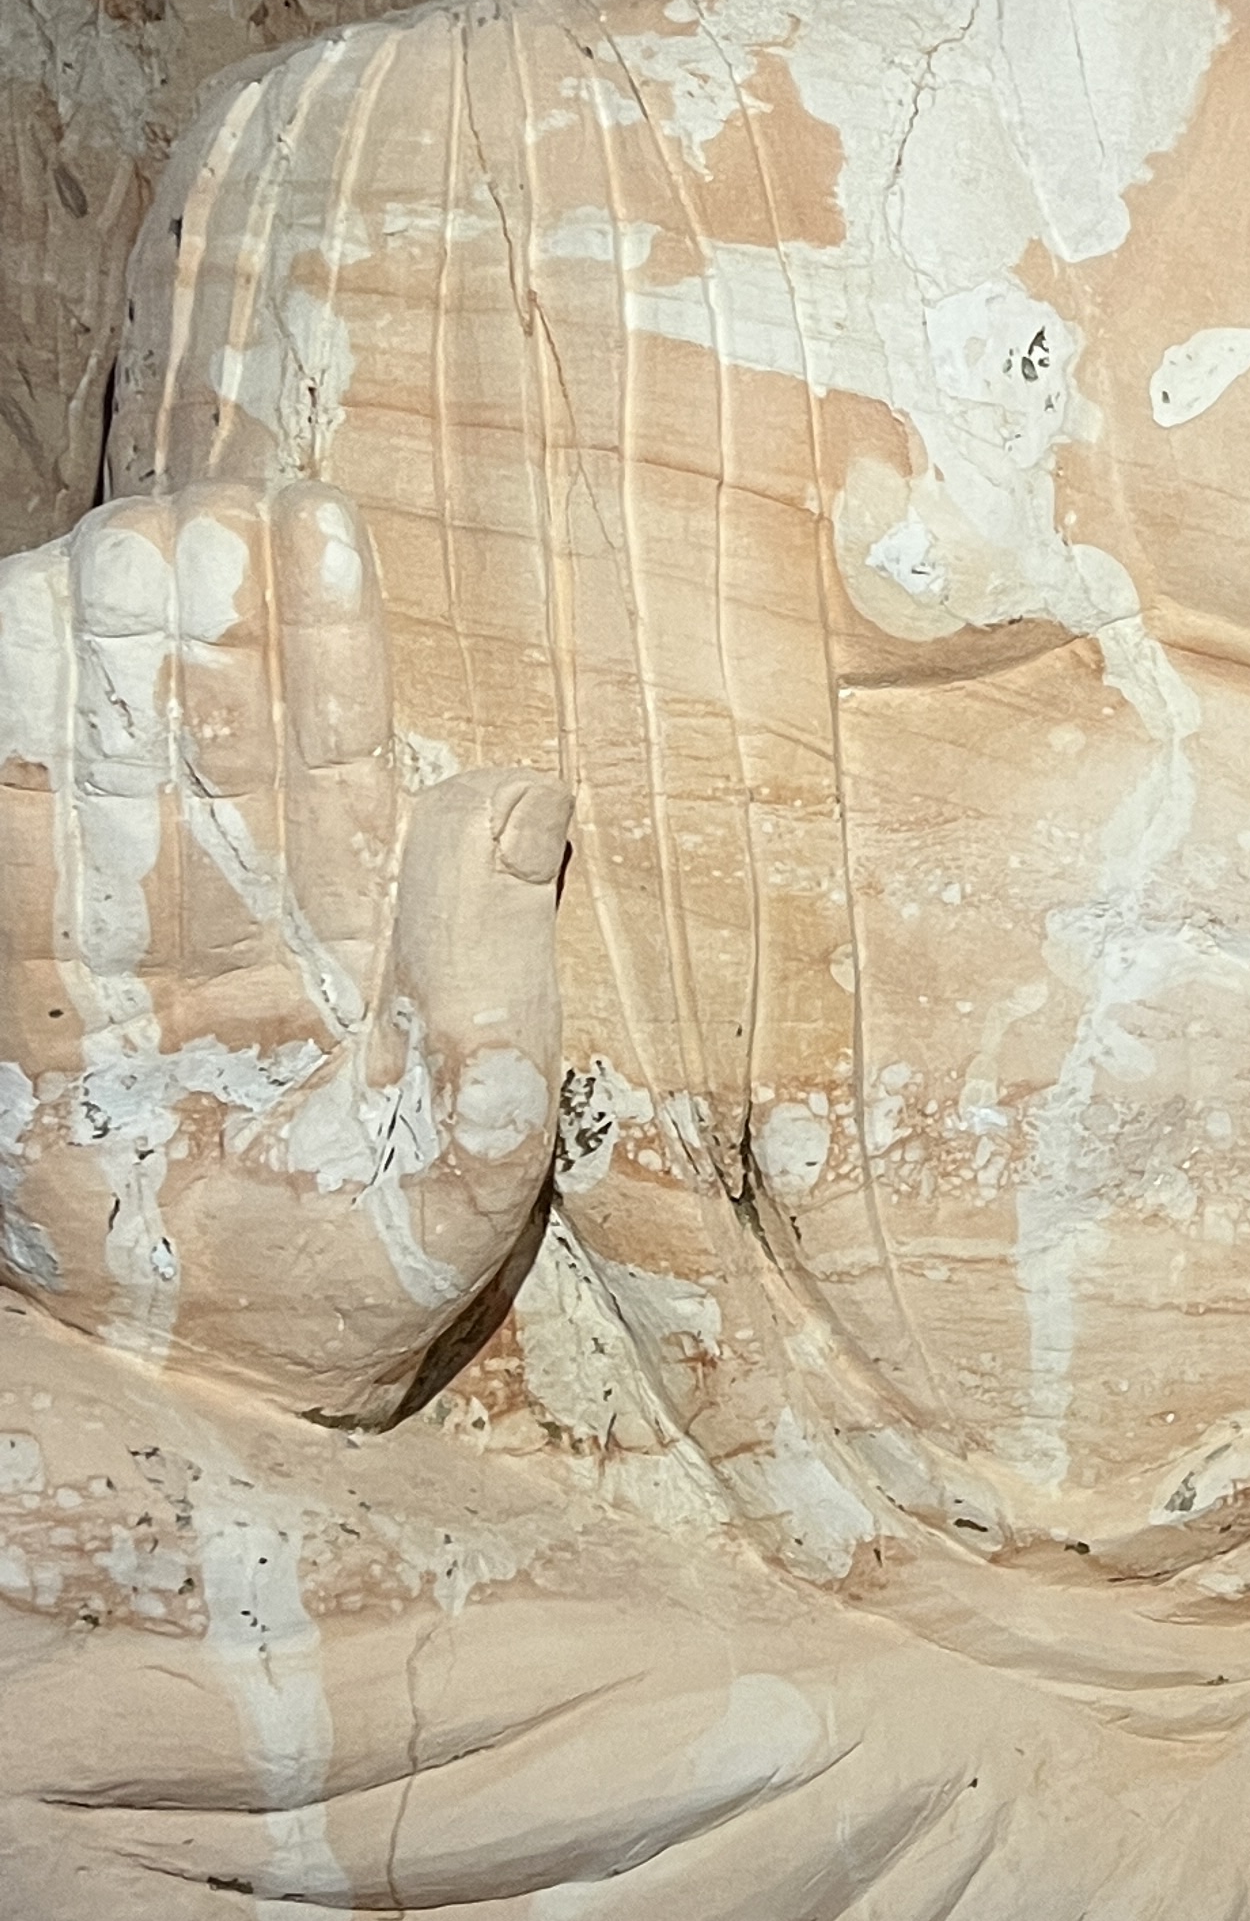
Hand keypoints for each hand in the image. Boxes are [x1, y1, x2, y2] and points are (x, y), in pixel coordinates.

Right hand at [0, 484, 570, 1423]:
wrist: (204, 1414)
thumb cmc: (349, 1299)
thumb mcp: (465, 1157)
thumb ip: (497, 981)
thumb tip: (526, 786)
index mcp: (339, 950)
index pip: (333, 770)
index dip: (326, 653)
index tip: (319, 532)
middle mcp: (213, 933)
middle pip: (202, 747)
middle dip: (203, 627)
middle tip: (205, 506)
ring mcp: (95, 964)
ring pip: (93, 782)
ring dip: (98, 667)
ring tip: (117, 548)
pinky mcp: (7, 1008)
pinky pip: (2, 865)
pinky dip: (5, 765)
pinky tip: (12, 653)